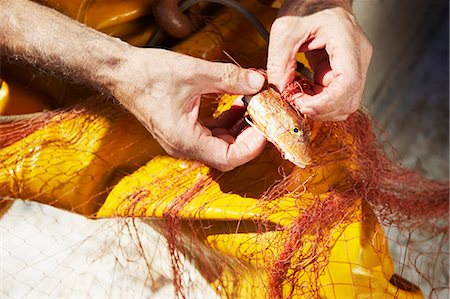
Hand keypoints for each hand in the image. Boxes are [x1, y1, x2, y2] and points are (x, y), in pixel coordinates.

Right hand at [112, 48, 265, 170]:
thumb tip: (258, 83)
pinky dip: (226, 123)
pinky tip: (236, 105)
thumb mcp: (194, 73)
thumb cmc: (147, 76)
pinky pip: (211, 134)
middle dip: (249, 136)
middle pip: (227, 154)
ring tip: (254, 106)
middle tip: (265, 115)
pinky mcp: (182, 130)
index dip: (252, 146)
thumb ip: (229, 78)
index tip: (266, 126)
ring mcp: (183, 140)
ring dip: (239, 128)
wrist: (121, 72)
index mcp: (185, 140)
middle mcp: (184, 146)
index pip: (229, 158)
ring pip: (220, 144)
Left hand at [267, 0, 371, 120]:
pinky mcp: (342, 70)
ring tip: (298, 98)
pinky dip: (319, 101)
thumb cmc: (308, 4)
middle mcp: (357, 57)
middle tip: (297, 104)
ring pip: (344, 102)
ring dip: (321, 108)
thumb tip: (279, 91)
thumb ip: (280, 62)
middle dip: (322, 110)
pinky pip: (335, 95)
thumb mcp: (285, 30)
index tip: (304, 106)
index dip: (326, 102)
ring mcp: (352, 65)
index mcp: (347, 42)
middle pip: (350, 99)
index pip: (348, 83)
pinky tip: (302, 93)